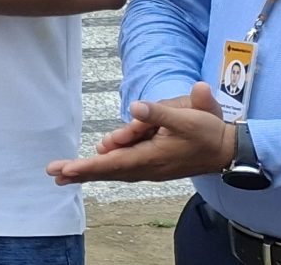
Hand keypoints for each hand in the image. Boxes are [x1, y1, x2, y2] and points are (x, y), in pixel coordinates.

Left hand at [45, 83, 233, 183]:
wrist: (227, 150)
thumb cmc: (207, 132)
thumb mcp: (187, 118)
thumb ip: (159, 113)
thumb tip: (135, 107)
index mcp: (151, 157)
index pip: (112, 163)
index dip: (88, 167)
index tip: (66, 169)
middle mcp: (147, 168)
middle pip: (107, 171)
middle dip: (79, 172)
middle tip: (53, 173)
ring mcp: (150, 169)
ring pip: (114, 171)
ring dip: (89, 172)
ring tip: (65, 173)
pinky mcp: (154, 165)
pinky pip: (123, 169)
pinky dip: (105, 169)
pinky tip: (94, 165)